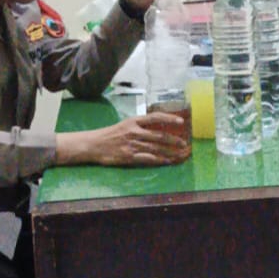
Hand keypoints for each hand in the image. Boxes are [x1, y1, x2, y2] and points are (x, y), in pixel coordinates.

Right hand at [57, 112, 190, 166]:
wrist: (93, 145)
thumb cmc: (110, 134)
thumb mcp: (125, 124)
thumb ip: (140, 125)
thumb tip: (158, 126)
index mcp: (134, 121)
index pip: (155, 117)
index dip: (169, 118)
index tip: (181, 121)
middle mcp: (134, 132)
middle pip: (159, 135)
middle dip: (175, 140)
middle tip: (185, 144)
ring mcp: (132, 145)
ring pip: (156, 148)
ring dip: (171, 151)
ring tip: (181, 154)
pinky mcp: (129, 156)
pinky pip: (148, 158)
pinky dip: (160, 160)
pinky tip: (168, 161)